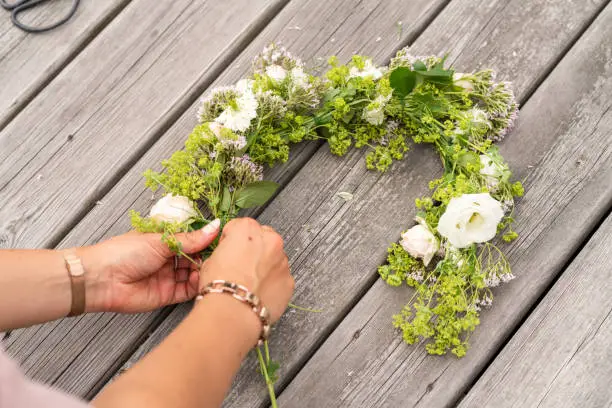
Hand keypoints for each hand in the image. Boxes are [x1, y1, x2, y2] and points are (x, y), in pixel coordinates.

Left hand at [81, 220, 219, 312]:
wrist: (101, 279)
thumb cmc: (124, 252)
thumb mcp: (161, 241)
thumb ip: (191, 238)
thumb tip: (215, 227)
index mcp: (164, 239)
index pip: (192, 238)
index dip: (206, 238)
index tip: (223, 237)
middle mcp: (168, 258)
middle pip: (196, 256)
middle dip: (208, 255)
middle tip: (223, 253)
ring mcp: (168, 276)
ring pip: (194, 273)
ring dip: (204, 270)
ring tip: (215, 266)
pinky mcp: (167, 295)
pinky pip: (188, 290)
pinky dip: (198, 285)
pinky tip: (204, 279)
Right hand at [198, 218, 293, 323]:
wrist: (233, 312)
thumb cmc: (220, 286)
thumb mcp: (210, 260)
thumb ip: (224, 251)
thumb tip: (227, 255)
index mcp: (248, 230)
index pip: (240, 226)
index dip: (231, 239)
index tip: (227, 249)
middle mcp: (270, 240)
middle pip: (263, 237)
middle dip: (254, 248)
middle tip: (241, 265)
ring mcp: (283, 261)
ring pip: (275, 257)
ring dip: (265, 265)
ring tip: (250, 282)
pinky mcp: (289, 280)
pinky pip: (281, 276)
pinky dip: (273, 281)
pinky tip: (259, 292)